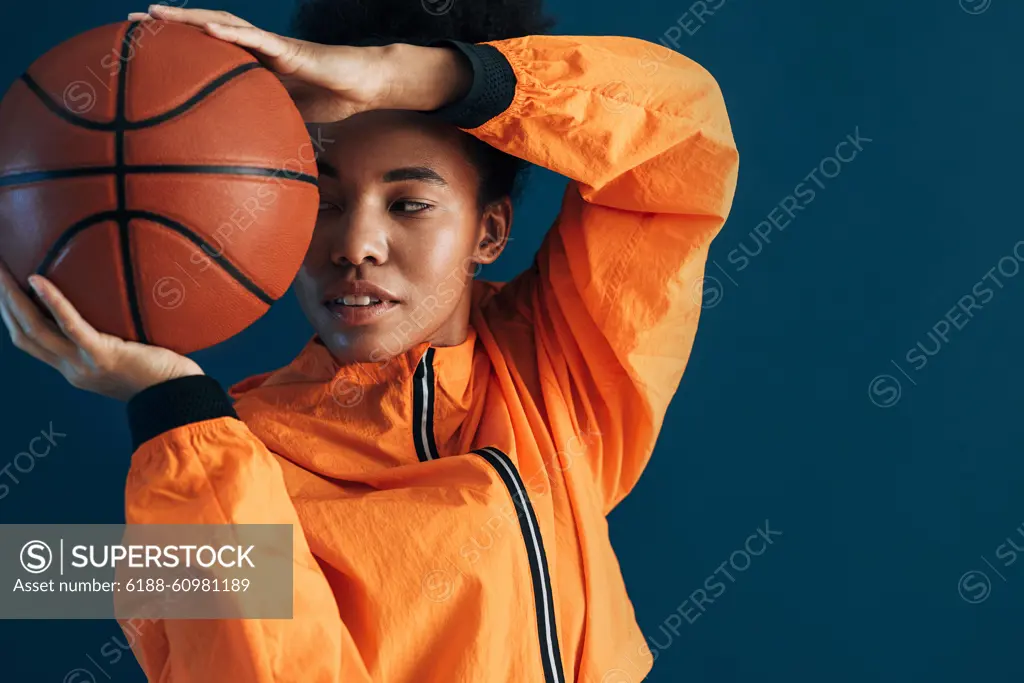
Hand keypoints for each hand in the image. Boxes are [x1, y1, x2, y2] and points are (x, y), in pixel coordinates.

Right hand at [0, 262, 204, 401]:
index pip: (30, 340)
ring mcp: (83, 364)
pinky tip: (36, 279)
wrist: (181, 396)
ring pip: (34, 328)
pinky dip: (51, 302)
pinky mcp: (102, 356)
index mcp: (74, 368)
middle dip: (3, 301)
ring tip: (1, 269)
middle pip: (22, 332)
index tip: (3, 289)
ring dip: (12, 298)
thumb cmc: (164, 372)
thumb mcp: (127, 355)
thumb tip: (113, 302)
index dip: (11, 314)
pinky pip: (70, 326)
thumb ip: (111, 337)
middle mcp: (71, 368)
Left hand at [129, 5, 471, 121]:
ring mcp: (270, 46)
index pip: (204, 57)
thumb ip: (267, 141)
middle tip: (125, 26)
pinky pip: (255, 39)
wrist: (364, 87)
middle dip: (165, 27)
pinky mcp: (289, 48)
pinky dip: (230, 34)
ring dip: (186, 19)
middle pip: (202, 33)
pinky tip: (205, 30)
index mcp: (250, 69)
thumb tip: (248, 180)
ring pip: (221, 26)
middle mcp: (254, 52)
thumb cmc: (332, 104)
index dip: (172, 53)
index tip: (137, 56)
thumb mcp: (290, 127)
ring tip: (153, 15)